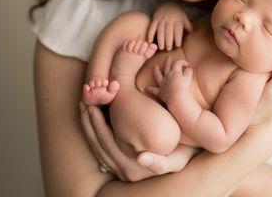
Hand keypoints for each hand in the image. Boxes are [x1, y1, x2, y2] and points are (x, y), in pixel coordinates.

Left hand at [79, 101, 197, 181]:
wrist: (187, 158)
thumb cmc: (184, 155)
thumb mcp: (176, 161)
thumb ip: (160, 163)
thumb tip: (141, 157)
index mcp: (131, 168)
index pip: (107, 144)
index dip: (97, 125)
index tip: (93, 106)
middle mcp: (122, 170)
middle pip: (98, 144)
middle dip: (88, 122)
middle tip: (84, 100)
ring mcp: (119, 167)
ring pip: (97, 145)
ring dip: (88, 125)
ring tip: (85, 105)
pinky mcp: (120, 161)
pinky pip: (101, 146)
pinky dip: (94, 130)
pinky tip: (93, 116)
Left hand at [146, 56, 192, 102]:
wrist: (177, 98)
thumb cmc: (183, 87)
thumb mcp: (188, 78)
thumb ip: (188, 71)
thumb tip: (188, 68)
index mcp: (175, 72)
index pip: (178, 63)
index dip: (183, 62)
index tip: (188, 65)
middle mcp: (167, 76)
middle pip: (167, 66)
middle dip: (168, 61)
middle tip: (168, 56)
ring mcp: (163, 84)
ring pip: (158, 75)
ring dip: (156, 71)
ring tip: (154, 66)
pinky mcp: (161, 92)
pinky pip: (154, 91)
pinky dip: (151, 89)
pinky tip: (146, 88)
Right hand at [147, 1, 192, 50]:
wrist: (167, 3)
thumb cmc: (177, 13)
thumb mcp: (184, 17)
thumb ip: (188, 26)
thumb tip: (193, 34)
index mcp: (178, 20)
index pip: (178, 29)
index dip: (178, 37)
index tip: (178, 45)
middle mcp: (169, 19)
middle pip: (169, 31)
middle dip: (168, 40)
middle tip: (168, 49)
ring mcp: (161, 19)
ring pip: (160, 30)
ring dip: (160, 39)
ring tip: (161, 47)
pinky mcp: (155, 19)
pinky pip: (152, 27)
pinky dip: (150, 34)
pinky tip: (149, 41)